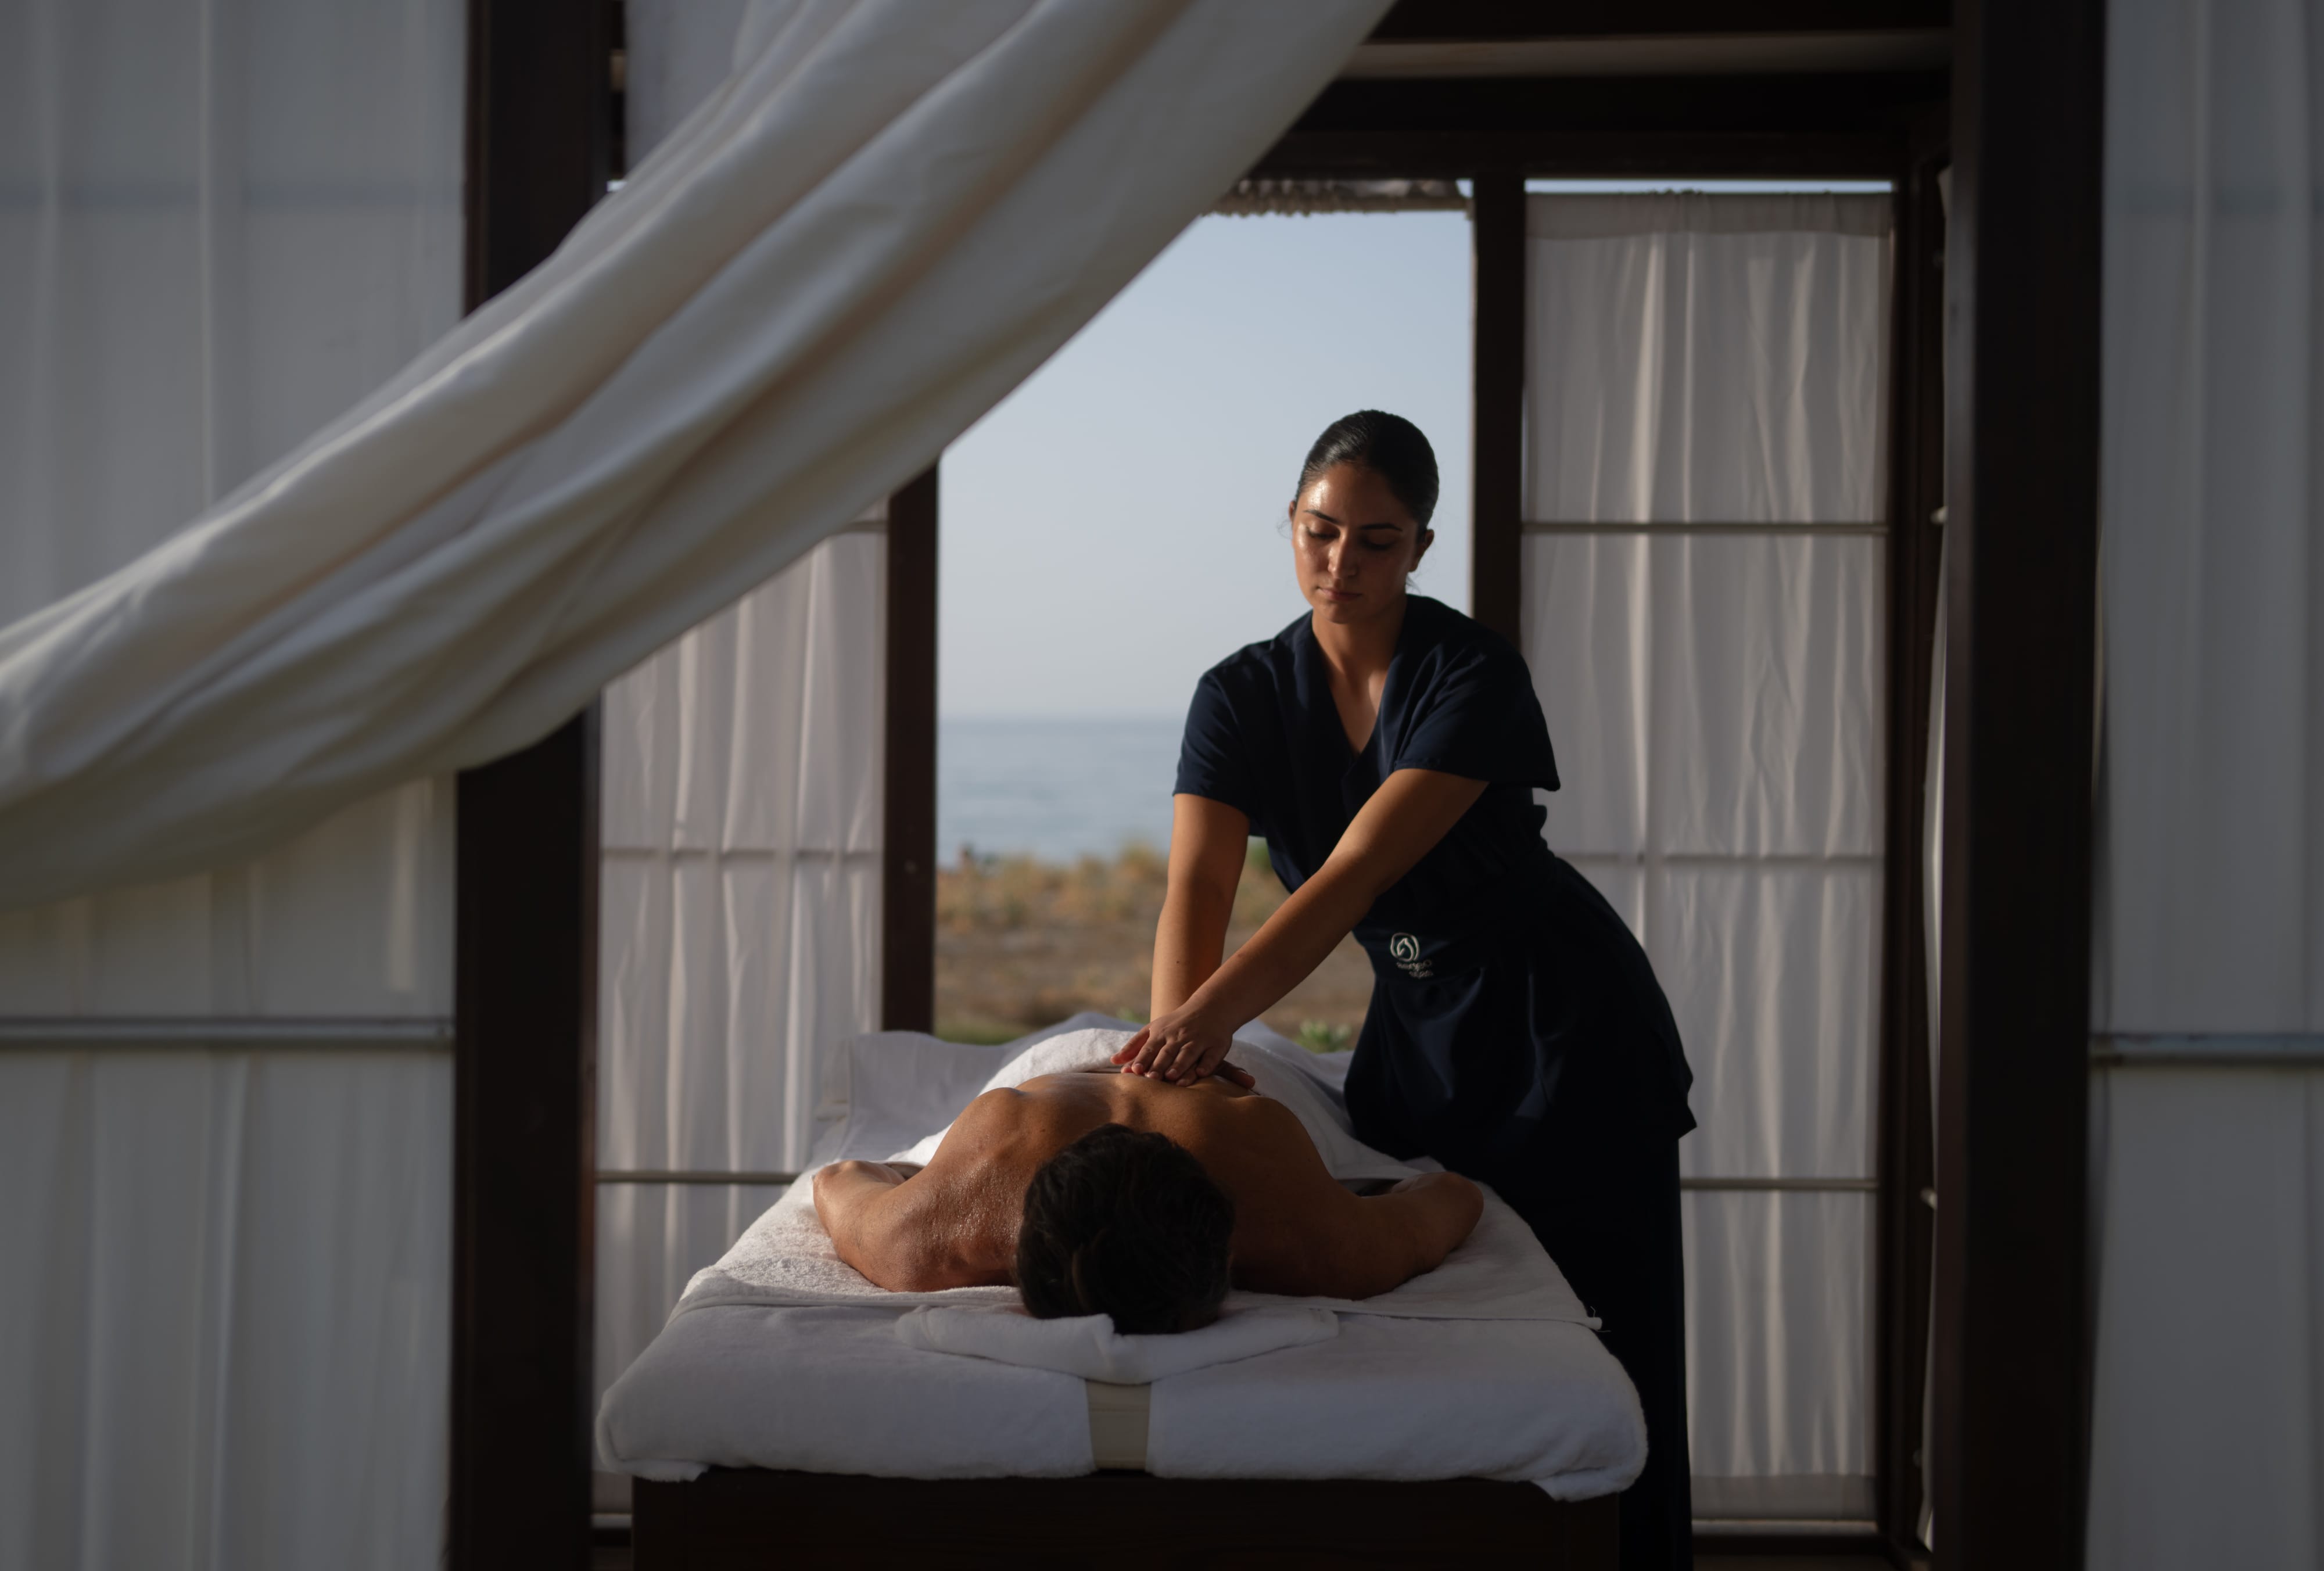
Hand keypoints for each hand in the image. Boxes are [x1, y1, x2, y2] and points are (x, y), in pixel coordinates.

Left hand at [1111, 1009, 1253, 1086]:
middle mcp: (1179, 1037)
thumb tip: (1114, 1062)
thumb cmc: (1175, 1024)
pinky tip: (1202, 1073)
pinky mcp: (1216, 1045)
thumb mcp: (1153, 1030)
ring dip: (1180, 1065)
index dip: (1143, 1059)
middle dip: (1159, 1065)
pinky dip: (1207, 1064)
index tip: (1134, 1071)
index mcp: (1162, 1033)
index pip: (1150, 1048)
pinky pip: (1212, 1056)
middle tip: (1150, 1079)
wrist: (1209, 1007)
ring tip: (1171, 1078)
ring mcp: (1198, 1040)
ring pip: (1188, 1054)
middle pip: (1168, 1053)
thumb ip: (1134, 1046)